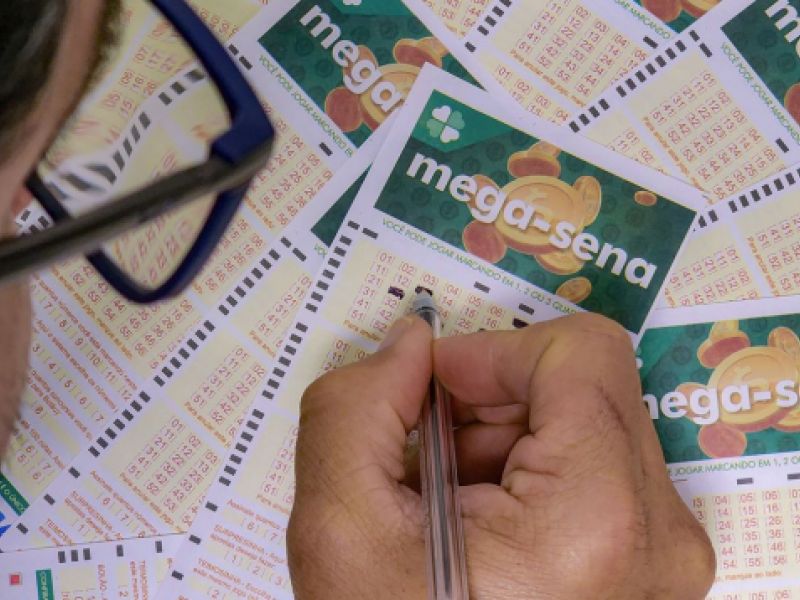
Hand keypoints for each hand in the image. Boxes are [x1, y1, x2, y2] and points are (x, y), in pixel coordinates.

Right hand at [287, 314, 714, 598]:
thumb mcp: (342, 528)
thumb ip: (357, 406)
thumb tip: (411, 343)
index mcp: (598, 518)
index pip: (581, 352)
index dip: (494, 352)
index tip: (433, 391)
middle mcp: (661, 534)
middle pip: (582, 389)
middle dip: (490, 405)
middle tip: (428, 458)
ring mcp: (665, 555)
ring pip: (584, 424)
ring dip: (504, 442)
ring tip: (450, 505)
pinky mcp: (655, 565)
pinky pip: (594, 468)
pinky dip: (528, 474)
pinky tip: (481, 526)